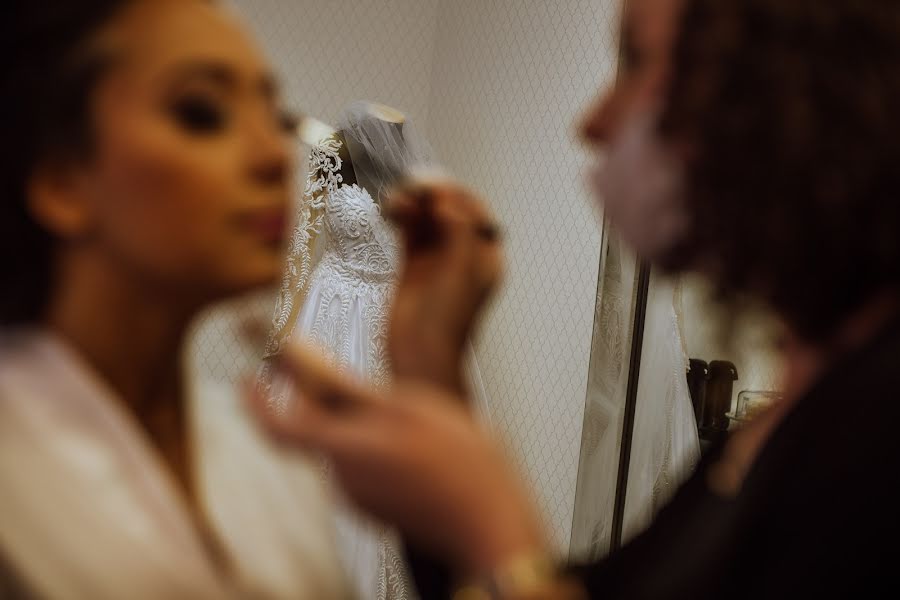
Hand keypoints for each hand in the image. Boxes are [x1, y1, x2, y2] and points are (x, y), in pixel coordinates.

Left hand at [247, 342, 546, 575]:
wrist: (493, 525)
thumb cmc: (460, 463)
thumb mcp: (404, 405)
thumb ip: (343, 383)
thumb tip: (297, 354)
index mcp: (342, 450)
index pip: (276, 426)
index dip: (255, 401)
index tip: (248, 379)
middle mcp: (343, 479)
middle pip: (316, 432)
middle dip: (327, 403)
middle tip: (349, 377)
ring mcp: (363, 499)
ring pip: (346, 448)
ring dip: (362, 425)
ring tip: (410, 413)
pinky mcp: (382, 509)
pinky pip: (367, 468)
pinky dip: (379, 446)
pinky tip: (419, 441)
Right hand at [385, 181, 502, 393]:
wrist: (419, 354)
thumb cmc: (446, 321)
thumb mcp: (461, 269)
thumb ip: (458, 228)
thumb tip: (447, 197)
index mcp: (485, 257)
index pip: (475, 212)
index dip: (456, 195)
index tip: (435, 186)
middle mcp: (463, 256)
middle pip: (449, 212)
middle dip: (432, 196)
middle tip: (413, 185)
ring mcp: (436, 261)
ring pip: (427, 220)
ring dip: (414, 203)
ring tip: (399, 196)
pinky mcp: (412, 267)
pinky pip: (409, 232)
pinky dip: (402, 216)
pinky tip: (392, 207)